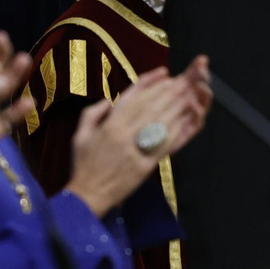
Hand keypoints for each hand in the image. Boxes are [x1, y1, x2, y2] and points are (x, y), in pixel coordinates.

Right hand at [64, 61, 208, 214]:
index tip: (164, 73)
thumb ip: (93, 113)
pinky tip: (188, 120)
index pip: (134, 98)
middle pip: (152, 107)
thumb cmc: (83, 164)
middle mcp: (124, 134)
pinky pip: (166, 144)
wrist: (88, 194)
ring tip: (190, 94)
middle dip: (170, 91)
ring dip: (178, 106)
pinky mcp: (147, 164)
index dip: (151, 83)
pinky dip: (178, 131)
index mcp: (109, 125)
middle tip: (185, 79)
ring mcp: (137, 149)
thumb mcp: (79, 134)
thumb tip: (110, 100)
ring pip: (161, 122)